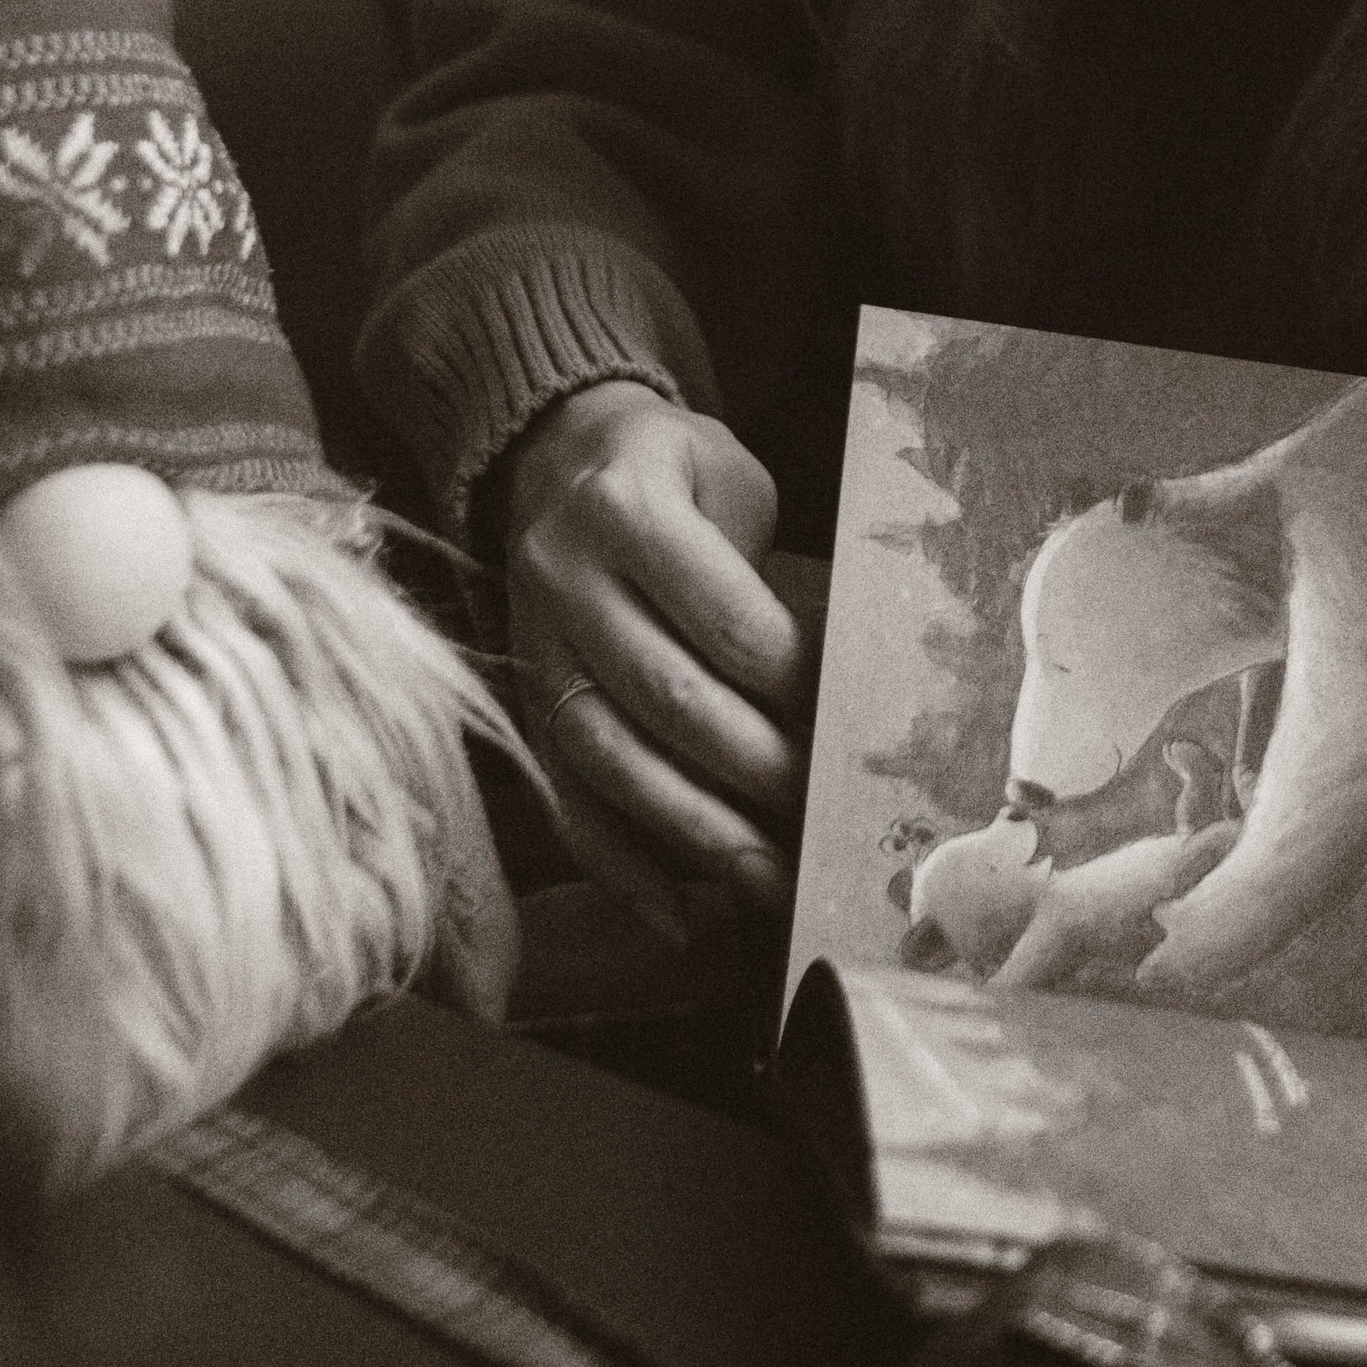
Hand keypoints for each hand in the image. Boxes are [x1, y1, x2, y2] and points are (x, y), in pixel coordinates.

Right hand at [500, 381, 809, 931]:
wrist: (555, 453)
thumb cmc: (670, 470)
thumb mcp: (726, 476)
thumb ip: (763, 564)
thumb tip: (834, 682)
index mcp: (626, 502)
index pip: (719, 610)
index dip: (789, 676)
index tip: (845, 718)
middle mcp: (564, 574)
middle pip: (663, 693)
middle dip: (754, 766)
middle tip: (822, 811)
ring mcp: (532, 642)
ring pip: (609, 756)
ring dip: (696, 830)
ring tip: (770, 878)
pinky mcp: (520, 698)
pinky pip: (563, 794)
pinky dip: (618, 864)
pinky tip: (676, 914)